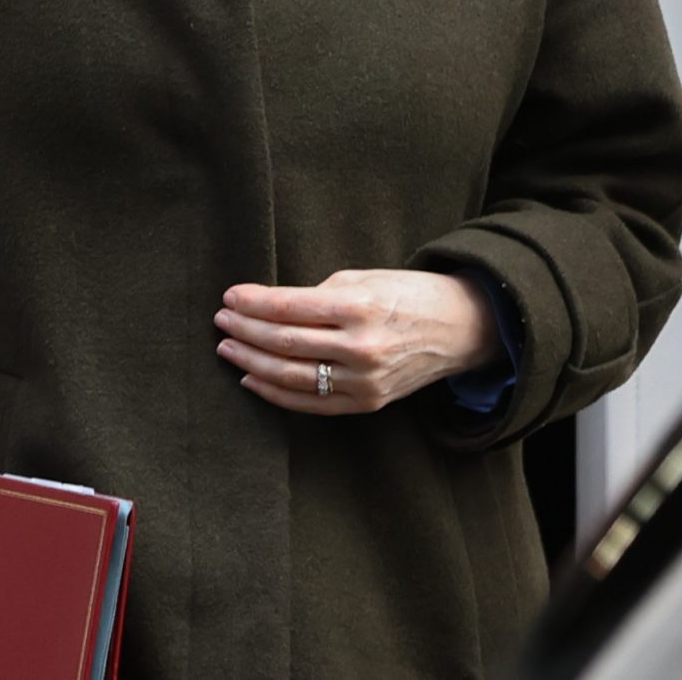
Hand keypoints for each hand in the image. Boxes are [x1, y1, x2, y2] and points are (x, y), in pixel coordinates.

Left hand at [215, 269, 497, 414]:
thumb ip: (320, 294)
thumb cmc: (409, 294)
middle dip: (246, 331)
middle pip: (285, 343)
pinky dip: (276, 394)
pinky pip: (312, 403)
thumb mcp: (366, 278)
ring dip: (252, 362)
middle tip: (221, 321)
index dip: (253, 303)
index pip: (290, 307)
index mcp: (361, 307)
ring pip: (292, 377)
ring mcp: (365, 381)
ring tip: (228, 348)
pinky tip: (253, 379)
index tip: (229, 296)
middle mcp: (361, 348)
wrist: (460, 328)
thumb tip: (270, 307)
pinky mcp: (368, 403)